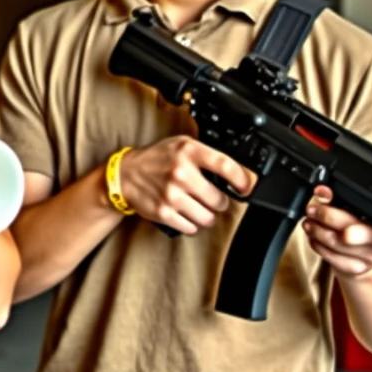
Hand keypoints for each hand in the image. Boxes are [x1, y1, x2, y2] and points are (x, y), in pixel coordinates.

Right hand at [119, 135, 253, 233]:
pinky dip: (192, 224)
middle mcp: (181, 173)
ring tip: (200, 208)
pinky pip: (191, 228)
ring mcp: (171, 195)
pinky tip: (187, 215)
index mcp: (189, 152)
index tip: (246, 187)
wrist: (125, 174)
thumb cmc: (157, 159)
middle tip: (213, 198)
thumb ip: (206, 155)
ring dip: (207, 216)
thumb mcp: (181, 144)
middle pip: (219, 200)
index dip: (242, 179)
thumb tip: (236, 173)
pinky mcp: (164, 212)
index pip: (225, 166)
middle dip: (219, 202)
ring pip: (207, 218)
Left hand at [302, 185, 371, 277]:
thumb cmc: (355, 229)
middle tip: (311, 210)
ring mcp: (367, 256)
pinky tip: (313, 238)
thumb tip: (322, 191)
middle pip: (348, 228)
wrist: (362, 257)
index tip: (320, 194)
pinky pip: (331, 257)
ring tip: (308, 224)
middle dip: (326, 217)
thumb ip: (335, 199)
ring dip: (317, 232)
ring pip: (336, 243)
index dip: (339, 204)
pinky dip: (317, 246)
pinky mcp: (354, 269)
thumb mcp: (348, 211)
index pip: (362, 209)